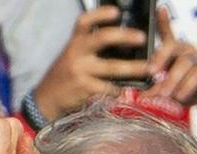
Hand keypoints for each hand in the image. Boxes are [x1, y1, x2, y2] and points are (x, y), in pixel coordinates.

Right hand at [31, 6, 148, 119]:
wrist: (47, 99)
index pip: (84, 22)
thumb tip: (122, 46)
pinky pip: (108, 88)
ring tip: (150, 68)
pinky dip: (120, 89)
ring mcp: (81, 71)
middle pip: (102, 38)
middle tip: (142, 38)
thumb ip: (91, 49)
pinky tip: (129, 90)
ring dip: (134, 68)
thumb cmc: (65, 76)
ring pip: (112, 67)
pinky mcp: (84, 88)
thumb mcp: (73, 56)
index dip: (100, 14)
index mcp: (75, 42)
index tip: (116, 12)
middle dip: (125, 36)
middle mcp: (77, 53)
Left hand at [143, 8, 196, 113]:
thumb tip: (143, 94)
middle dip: (160, 58)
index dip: (163, 21)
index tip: (160, 10)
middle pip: (172, 46)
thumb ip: (157, 89)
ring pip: (183, 63)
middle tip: (151, 71)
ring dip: (172, 80)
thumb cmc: (191, 88)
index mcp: (175, 52)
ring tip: (164, 94)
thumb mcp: (171, 89)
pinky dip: (187, 86)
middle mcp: (186, 51)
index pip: (168, 33)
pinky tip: (180, 96)